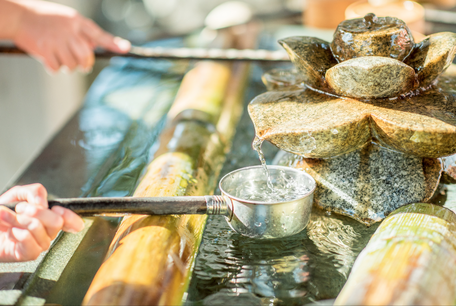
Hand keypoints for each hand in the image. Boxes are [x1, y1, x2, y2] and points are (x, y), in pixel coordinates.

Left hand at [0, 184, 83, 261]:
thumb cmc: (1, 213)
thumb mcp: (17, 195)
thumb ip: (34, 192)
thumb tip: (43, 202)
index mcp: (49, 218)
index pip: (72, 221)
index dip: (70, 216)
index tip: (57, 209)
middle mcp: (47, 232)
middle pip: (57, 222)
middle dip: (36, 212)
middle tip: (21, 208)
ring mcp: (38, 244)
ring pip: (39, 229)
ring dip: (19, 220)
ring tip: (6, 217)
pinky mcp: (27, 254)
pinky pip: (30, 243)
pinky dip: (17, 233)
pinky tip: (10, 232)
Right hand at [11, 0, 130, 72]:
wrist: (20, 16)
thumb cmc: (47, 19)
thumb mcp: (67, 19)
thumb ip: (82, 32)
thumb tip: (93, 48)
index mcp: (77, 22)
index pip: (99, 34)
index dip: (113, 43)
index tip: (126, 49)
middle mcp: (68, 31)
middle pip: (86, 56)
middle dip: (85, 64)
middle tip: (82, 66)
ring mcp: (56, 40)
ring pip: (72, 65)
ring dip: (68, 67)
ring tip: (61, 59)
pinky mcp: (44, 49)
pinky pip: (56, 68)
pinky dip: (54, 68)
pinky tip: (49, 60)